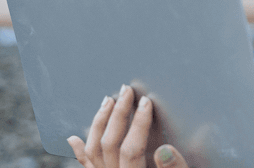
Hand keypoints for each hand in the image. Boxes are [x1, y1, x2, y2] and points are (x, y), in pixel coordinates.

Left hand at [68, 84, 186, 167]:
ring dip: (99, 124)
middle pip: (109, 144)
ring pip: (93, 151)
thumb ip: (178, 167)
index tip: (146, 102)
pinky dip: (79, 152)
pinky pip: (85, 167)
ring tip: (107, 102)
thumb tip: (180, 144)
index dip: (140, 123)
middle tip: (126, 92)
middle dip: (118, 114)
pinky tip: (73, 138)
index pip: (132, 148)